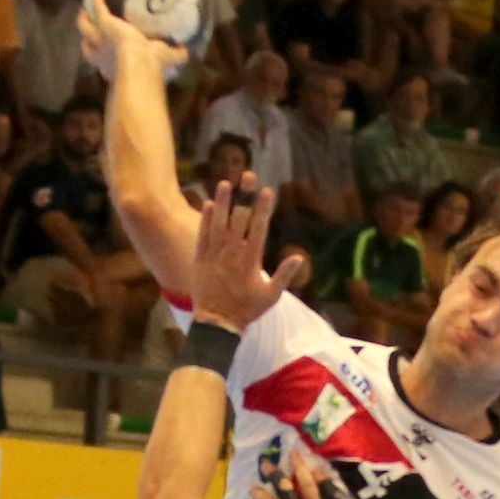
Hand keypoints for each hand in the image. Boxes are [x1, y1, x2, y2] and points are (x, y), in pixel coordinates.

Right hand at [77, 0, 187, 82]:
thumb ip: (174, 56)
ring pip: (84, 27)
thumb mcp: (164, 58)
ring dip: (84, 18)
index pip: (103, 65)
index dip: (103, 61)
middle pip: (87, 48)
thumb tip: (186, 53)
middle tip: (92, 30)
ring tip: (85, 10)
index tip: (106, 55)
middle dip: (87, 41)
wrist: (139, 59)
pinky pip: (96, 5)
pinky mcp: (103, 21)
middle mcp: (102, 55)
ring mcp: (99, 37)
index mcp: (114, 67)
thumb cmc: (151, 64)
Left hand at [191, 178, 303, 334]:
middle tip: (248, 175)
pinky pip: (203, 235)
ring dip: (222, 201)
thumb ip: (284, 275)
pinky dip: (205, 219)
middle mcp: (232, 253)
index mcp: (250, 260)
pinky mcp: (200, 258)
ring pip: (218, 222)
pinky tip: (208, 204)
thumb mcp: (271, 296)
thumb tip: (299, 257)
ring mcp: (215, 254)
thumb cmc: (247, 310)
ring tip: (225, 183)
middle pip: (240, 218)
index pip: (259, 228)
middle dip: (245, 195)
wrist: (218, 323)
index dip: (263, 208)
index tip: (268, 191)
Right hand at [232, 452, 343, 498]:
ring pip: (308, 486)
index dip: (259, 492)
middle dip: (275, 473)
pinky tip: (323, 473)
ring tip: (295, 454)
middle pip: (285, 488)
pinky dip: (327, 483)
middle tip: (268, 462)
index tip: (254, 486)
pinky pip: (331, 497)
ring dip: (301, 468)